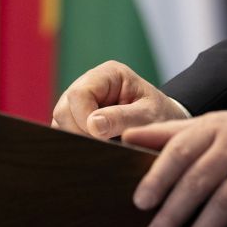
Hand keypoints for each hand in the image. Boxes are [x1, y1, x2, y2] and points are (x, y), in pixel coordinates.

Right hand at [51, 60, 187, 138]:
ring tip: (103, 151)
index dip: (84, 119)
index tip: (102, 139)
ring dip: (77, 141)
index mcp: (108, 74)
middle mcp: (89, 84)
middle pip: (64, 109)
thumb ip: (123, 118)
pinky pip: (64, 134)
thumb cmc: (161, 116)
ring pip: (60, 123)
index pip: (79, 94)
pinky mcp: (76, 121)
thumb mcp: (149, 116)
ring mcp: (80, 103)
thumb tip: (92, 125)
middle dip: (79, 133)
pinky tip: (96, 153)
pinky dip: (77, 145)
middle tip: (103, 149)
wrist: (166, 126)